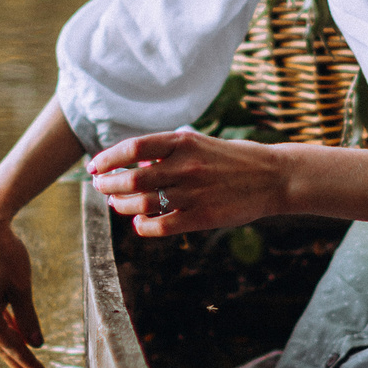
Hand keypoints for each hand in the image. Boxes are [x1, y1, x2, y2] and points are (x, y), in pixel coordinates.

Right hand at [0, 204, 47, 367]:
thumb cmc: (6, 256)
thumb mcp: (22, 290)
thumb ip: (28, 319)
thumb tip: (36, 344)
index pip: (12, 348)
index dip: (30, 365)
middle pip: (2, 346)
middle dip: (22, 364)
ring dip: (15, 347)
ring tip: (31, 364)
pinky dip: (8, 328)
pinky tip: (20, 336)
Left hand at [90, 129, 291, 236]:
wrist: (273, 177)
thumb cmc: (234, 159)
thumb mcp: (201, 144)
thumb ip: (170, 152)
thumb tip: (137, 164)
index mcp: (184, 142)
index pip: (133, 148)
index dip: (108, 158)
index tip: (94, 166)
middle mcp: (186, 166)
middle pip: (132, 177)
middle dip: (109, 184)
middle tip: (100, 187)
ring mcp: (193, 192)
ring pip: (142, 202)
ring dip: (122, 205)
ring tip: (116, 204)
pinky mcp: (202, 216)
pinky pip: (162, 225)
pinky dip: (143, 226)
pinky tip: (139, 224)